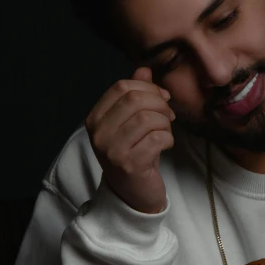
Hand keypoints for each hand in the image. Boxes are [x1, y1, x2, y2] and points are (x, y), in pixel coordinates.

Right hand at [85, 67, 175, 212]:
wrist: (133, 194)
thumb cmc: (134, 153)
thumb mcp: (132, 122)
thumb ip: (136, 95)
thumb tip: (144, 69)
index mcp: (95, 118)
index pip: (121, 87)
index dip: (148, 87)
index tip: (163, 97)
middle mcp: (98, 134)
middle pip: (135, 100)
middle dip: (159, 104)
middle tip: (169, 115)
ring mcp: (112, 150)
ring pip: (148, 118)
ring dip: (165, 123)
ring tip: (166, 131)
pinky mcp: (129, 165)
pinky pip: (157, 138)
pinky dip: (169, 139)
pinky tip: (166, 145)